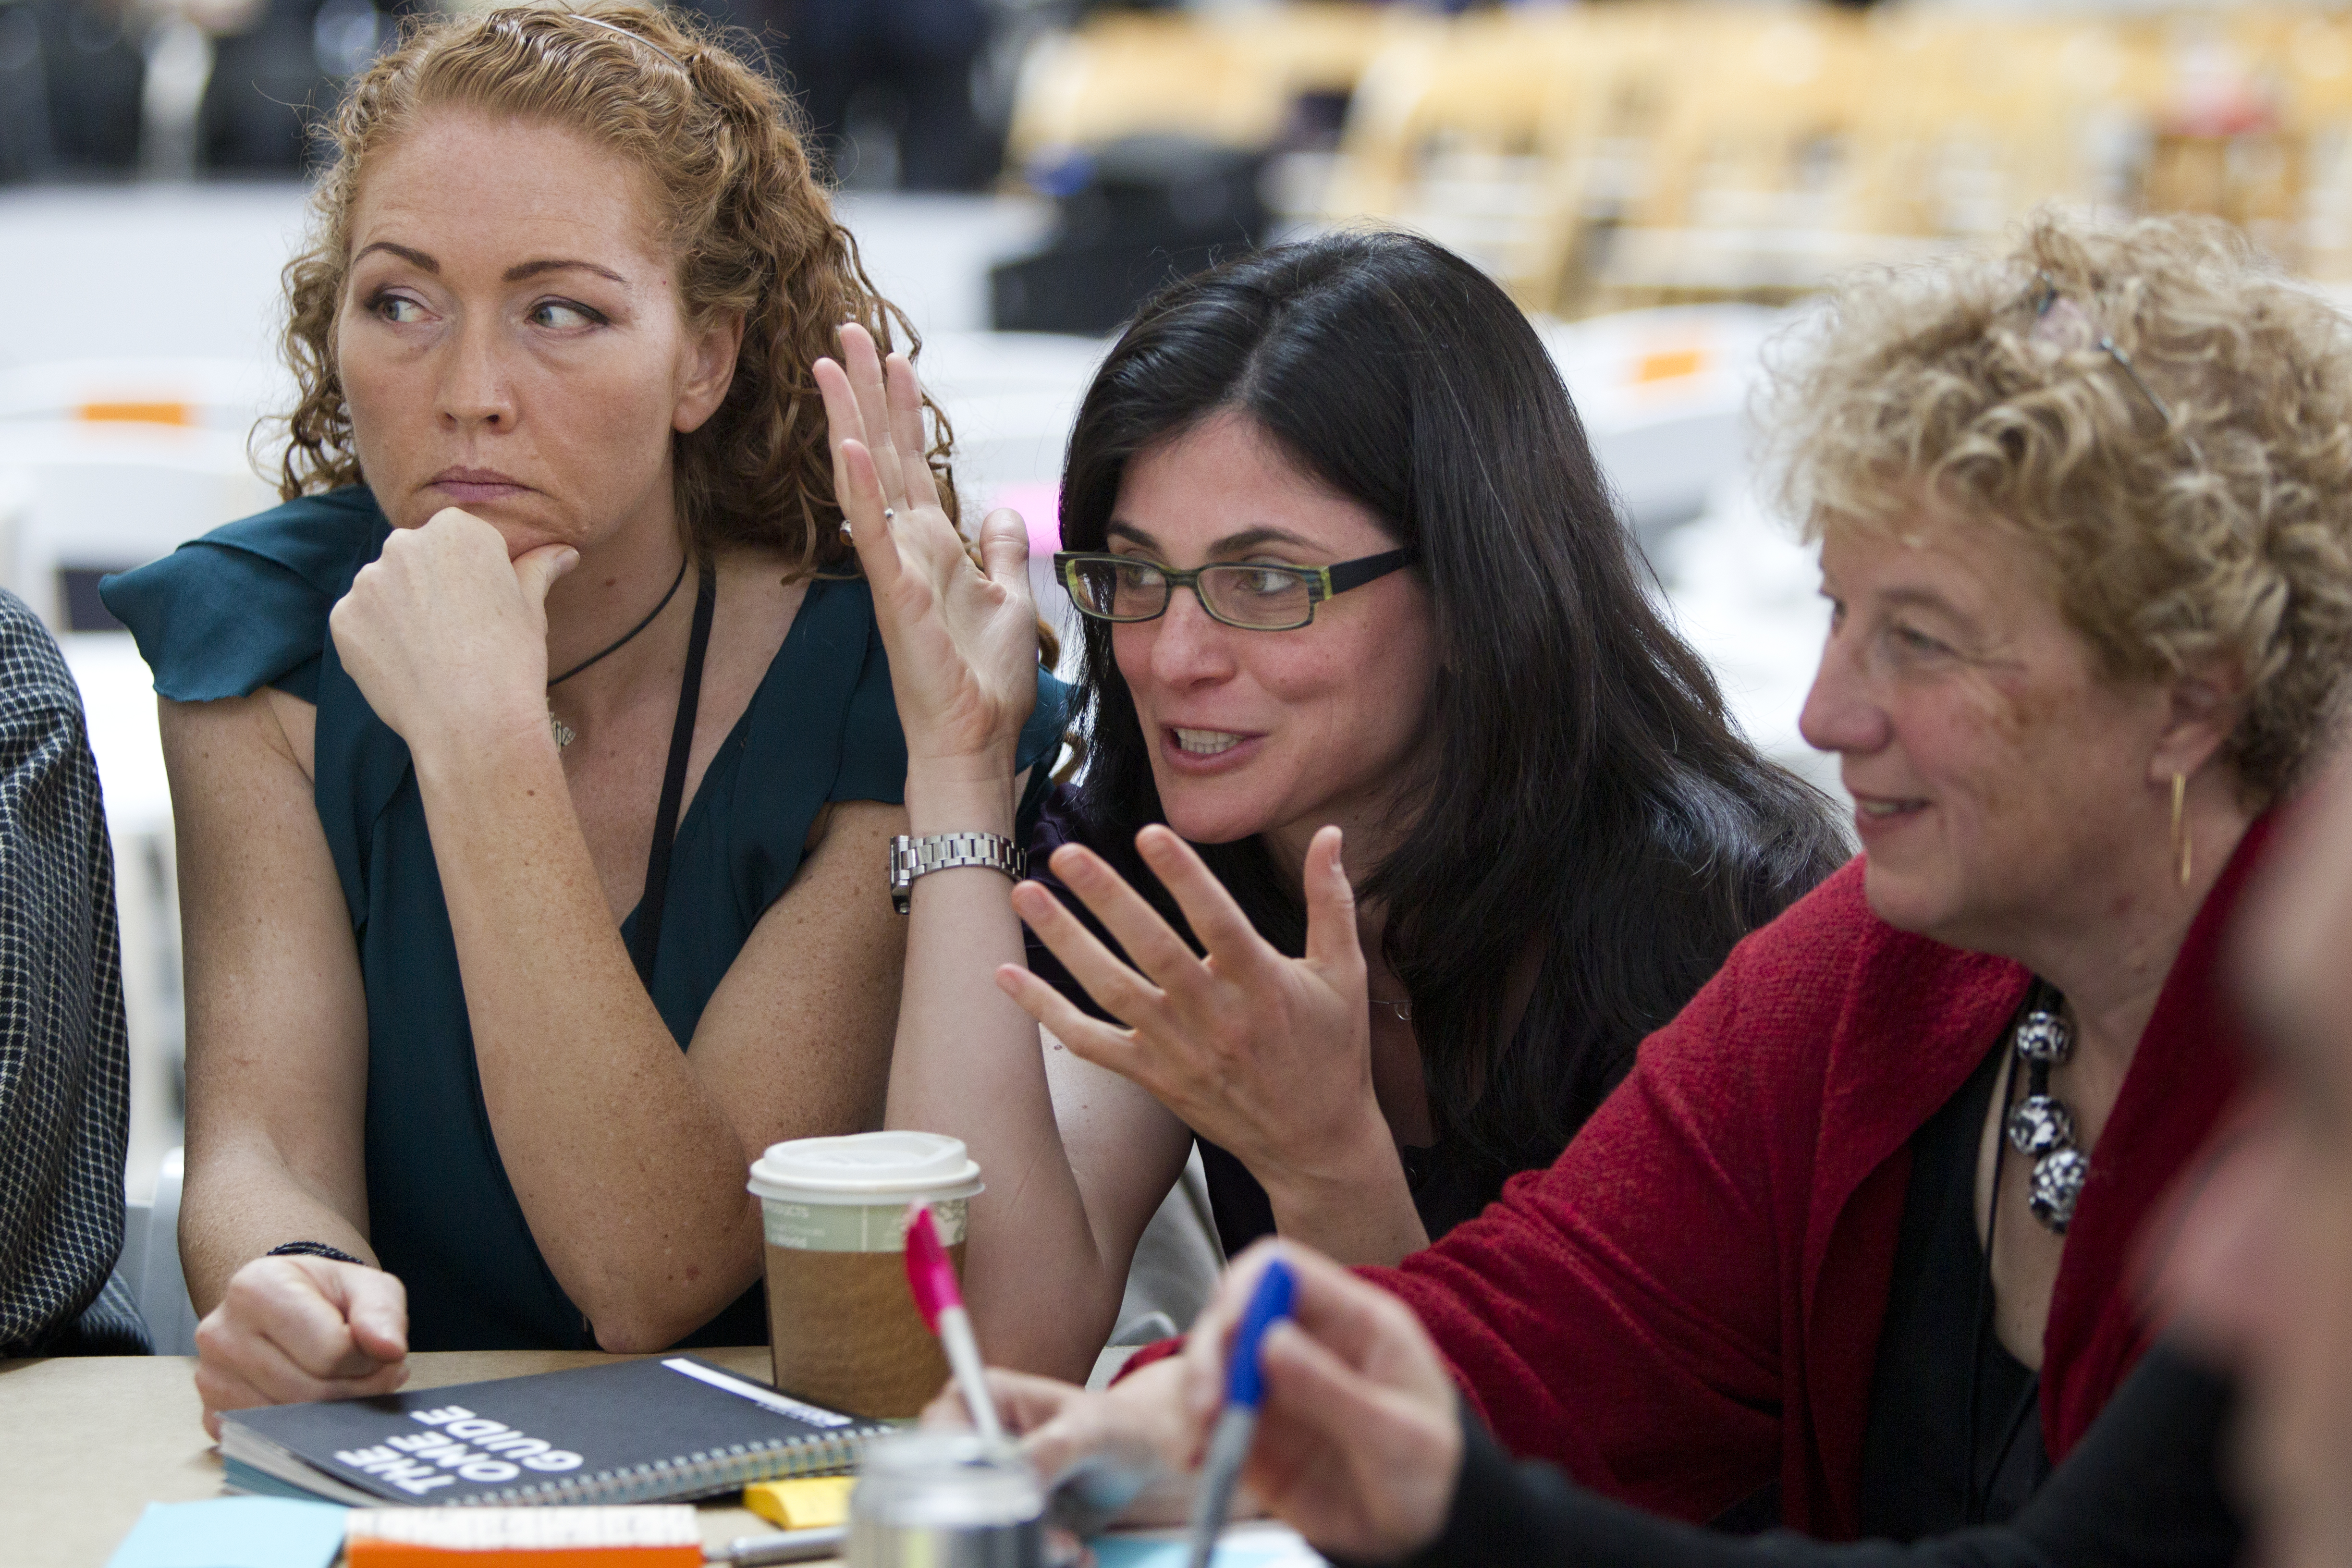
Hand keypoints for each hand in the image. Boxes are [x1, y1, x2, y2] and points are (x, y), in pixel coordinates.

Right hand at [192, 1255, 409, 1438]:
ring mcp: (210, 1378)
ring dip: (334, 1413)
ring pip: (291, 1424)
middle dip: (357, 1390)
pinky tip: (315, 1401)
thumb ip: (382, 1312)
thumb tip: (389, 1350)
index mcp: (257, 1287)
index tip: (377, 1350)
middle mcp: (221, 1332)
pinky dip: (303, 1430)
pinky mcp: (212, 1415)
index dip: (369, 1360)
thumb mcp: (366, 1286)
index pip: (331, 1352)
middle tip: (372, 1374)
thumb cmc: (327, 1296)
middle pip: (311, 1393)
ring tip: (346, 1383)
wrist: (288, 1307)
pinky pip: (269, 1441)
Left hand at [328, 507, 577, 756]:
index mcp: (456, 529)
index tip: (484, 607)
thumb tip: (565, 552)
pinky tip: (405, 666)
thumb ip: (538, 569)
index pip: (461, 541)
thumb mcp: (531, 608)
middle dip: (432, 586)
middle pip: (417, 559)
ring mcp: (367, 581)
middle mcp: (404, 543)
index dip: (474, 577)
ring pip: (386, 589)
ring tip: (430, 653)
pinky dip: (378, 640)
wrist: (472, 721)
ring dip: (402, 611)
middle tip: (458, 631)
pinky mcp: (343, 618)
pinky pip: (361, 622)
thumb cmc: (511, 660)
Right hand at [815, 324, 1037, 788]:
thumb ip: (1004, 553)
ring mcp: (895, 570)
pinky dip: (861, 490)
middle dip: (864, 390)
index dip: (900, 407)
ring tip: (830, 364)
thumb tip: (1003, 514)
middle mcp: (907, 548)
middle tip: (847, 330)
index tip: (891, 355)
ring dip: (849, 419)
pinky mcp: (894, 597)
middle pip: (882, 452)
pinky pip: (872, 535)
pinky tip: (849, 445)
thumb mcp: (1010, 600)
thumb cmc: (987, 684)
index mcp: (933, 546)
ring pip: (865, 479)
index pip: (911, 461)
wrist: (976, 742)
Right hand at [921, 1360, 1203, 1528]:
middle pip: (952, 1493)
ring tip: (1070, 1548)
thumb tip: (1017, 1475)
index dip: (957, 1476)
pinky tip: (1076, 1554)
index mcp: (980, 1398)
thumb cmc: (1119, 1428)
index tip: (998, 1503)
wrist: (1148, 1461)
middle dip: (999, 1524)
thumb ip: (1052, 1449)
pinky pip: (1003, 1545)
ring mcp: (989, 1483)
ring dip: (1028, 1550)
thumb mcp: (1090, 1432)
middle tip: (1051, 1540)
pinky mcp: (1007, 1517)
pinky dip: (1041, 1559)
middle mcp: (974, 1442)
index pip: (937, 1438)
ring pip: (978, 1528)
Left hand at [997, 825, 1386, 1199]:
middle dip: (1107, 898)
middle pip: (1153, 950)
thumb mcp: (1344, 974)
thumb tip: (1331, 834)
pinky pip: (1089, 1042)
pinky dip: (1045, 1010)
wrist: (1315, 1144)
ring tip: (1026, 893)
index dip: (1184, 877)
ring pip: (1111, 989)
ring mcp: (1178, 1050)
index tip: (1149, 833)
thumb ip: (1331, 901)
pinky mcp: (1153, 1077)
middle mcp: (1215, 1016)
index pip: (1217, 921)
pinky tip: (1006, 976)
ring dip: (1065, 941)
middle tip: (1066, 854)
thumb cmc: (1332, 1052)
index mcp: (1263, 984)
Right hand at [1182, 1243, 1460, 1561]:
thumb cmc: (1430, 1470)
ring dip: (1198, 1391)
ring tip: (1204, 1440)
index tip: (1230, 1327)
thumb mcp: (1398, 1435)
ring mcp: (1278, 1385)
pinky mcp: (1257, 1430)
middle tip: (1207, 1402)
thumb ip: (1335, 1389)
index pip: (1285, 1269)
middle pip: (1237, 1312)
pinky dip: (1196, 1435)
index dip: (1247, 1286)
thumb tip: (1269, 1339)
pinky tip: (1201, 1460)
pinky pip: (1212, 1419)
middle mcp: (1308, 1343)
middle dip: (1212, 1349)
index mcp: (1355, 1321)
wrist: (1423, 1533)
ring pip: (1216, 1363)